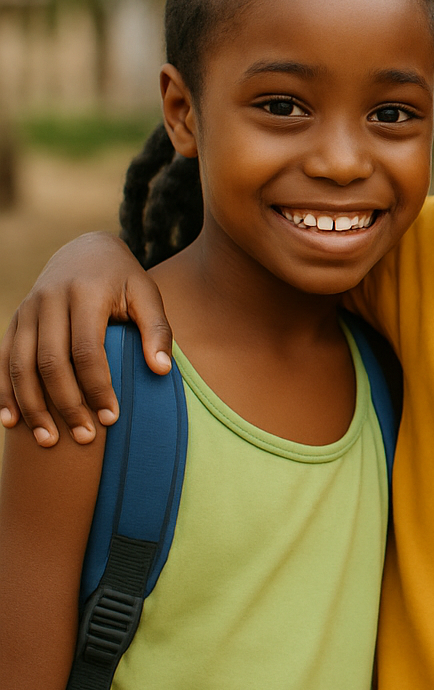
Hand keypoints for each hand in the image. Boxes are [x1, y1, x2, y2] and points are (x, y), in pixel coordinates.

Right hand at [0, 233, 169, 446]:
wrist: (85, 249)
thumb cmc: (123, 279)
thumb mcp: (147, 295)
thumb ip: (157, 330)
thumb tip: (162, 370)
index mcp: (85, 294)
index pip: (87, 350)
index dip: (97, 387)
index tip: (111, 418)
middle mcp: (49, 301)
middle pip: (50, 362)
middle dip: (66, 404)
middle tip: (85, 438)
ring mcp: (27, 311)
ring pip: (21, 364)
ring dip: (32, 406)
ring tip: (48, 441)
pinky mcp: (15, 320)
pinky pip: (3, 359)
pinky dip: (4, 391)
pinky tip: (11, 421)